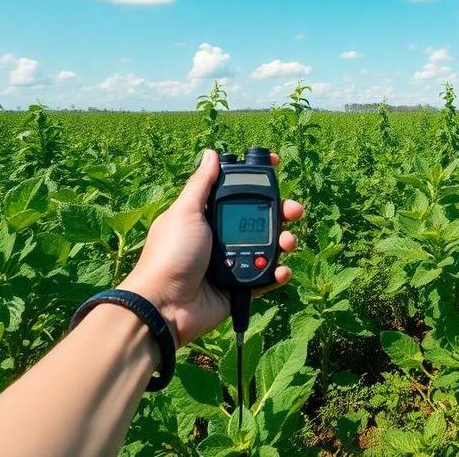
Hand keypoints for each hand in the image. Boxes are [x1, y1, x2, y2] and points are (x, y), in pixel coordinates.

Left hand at [117, 149, 301, 346]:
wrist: (165, 305)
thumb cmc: (170, 255)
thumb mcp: (185, 213)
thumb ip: (201, 185)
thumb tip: (211, 153)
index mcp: (207, 216)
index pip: (237, 192)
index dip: (257, 180)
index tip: (276, 166)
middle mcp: (221, 237)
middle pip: (260, 219)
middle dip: (281, 212)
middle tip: (294, 211)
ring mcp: (232, 262)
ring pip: (268, 247)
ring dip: (284, 242)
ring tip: (289, 243)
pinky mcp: (239, 288)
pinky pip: (265, 278)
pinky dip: (277, 274)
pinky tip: (281, 271)